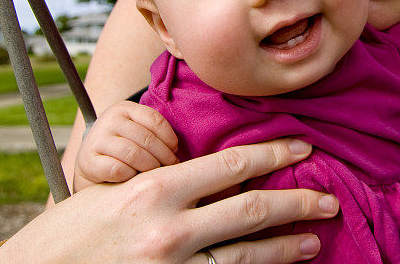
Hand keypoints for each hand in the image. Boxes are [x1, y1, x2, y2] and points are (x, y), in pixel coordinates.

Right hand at [0, 139, 338, 262]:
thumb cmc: (72, 232)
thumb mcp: (118, 193)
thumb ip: (168, 185)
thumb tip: (222, 177)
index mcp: (155, 191)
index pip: (230, 164)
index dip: (273, 152)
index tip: (303, 146)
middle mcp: (169, 229)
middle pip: (250, 208)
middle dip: (297, 202)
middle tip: (328, 199)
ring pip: (246, 254)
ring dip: (285, 246)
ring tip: (312, 239)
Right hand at [73, 100, 178, 191]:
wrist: (90, 164)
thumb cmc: (123, 148)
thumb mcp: (136, 132)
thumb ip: (153, 133)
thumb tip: (178, 151)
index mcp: (124, 108)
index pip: (155, 120)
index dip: (169, 138)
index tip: (175, 151)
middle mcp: (109, 120)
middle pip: (146, 138)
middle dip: (164, 156)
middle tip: (170, 167)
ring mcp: (97, 139)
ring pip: (134, 154)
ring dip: (150, 167)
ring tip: (156, 173)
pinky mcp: (88, 161)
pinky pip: (118, 169)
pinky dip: (131, 176)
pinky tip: (134, 177)